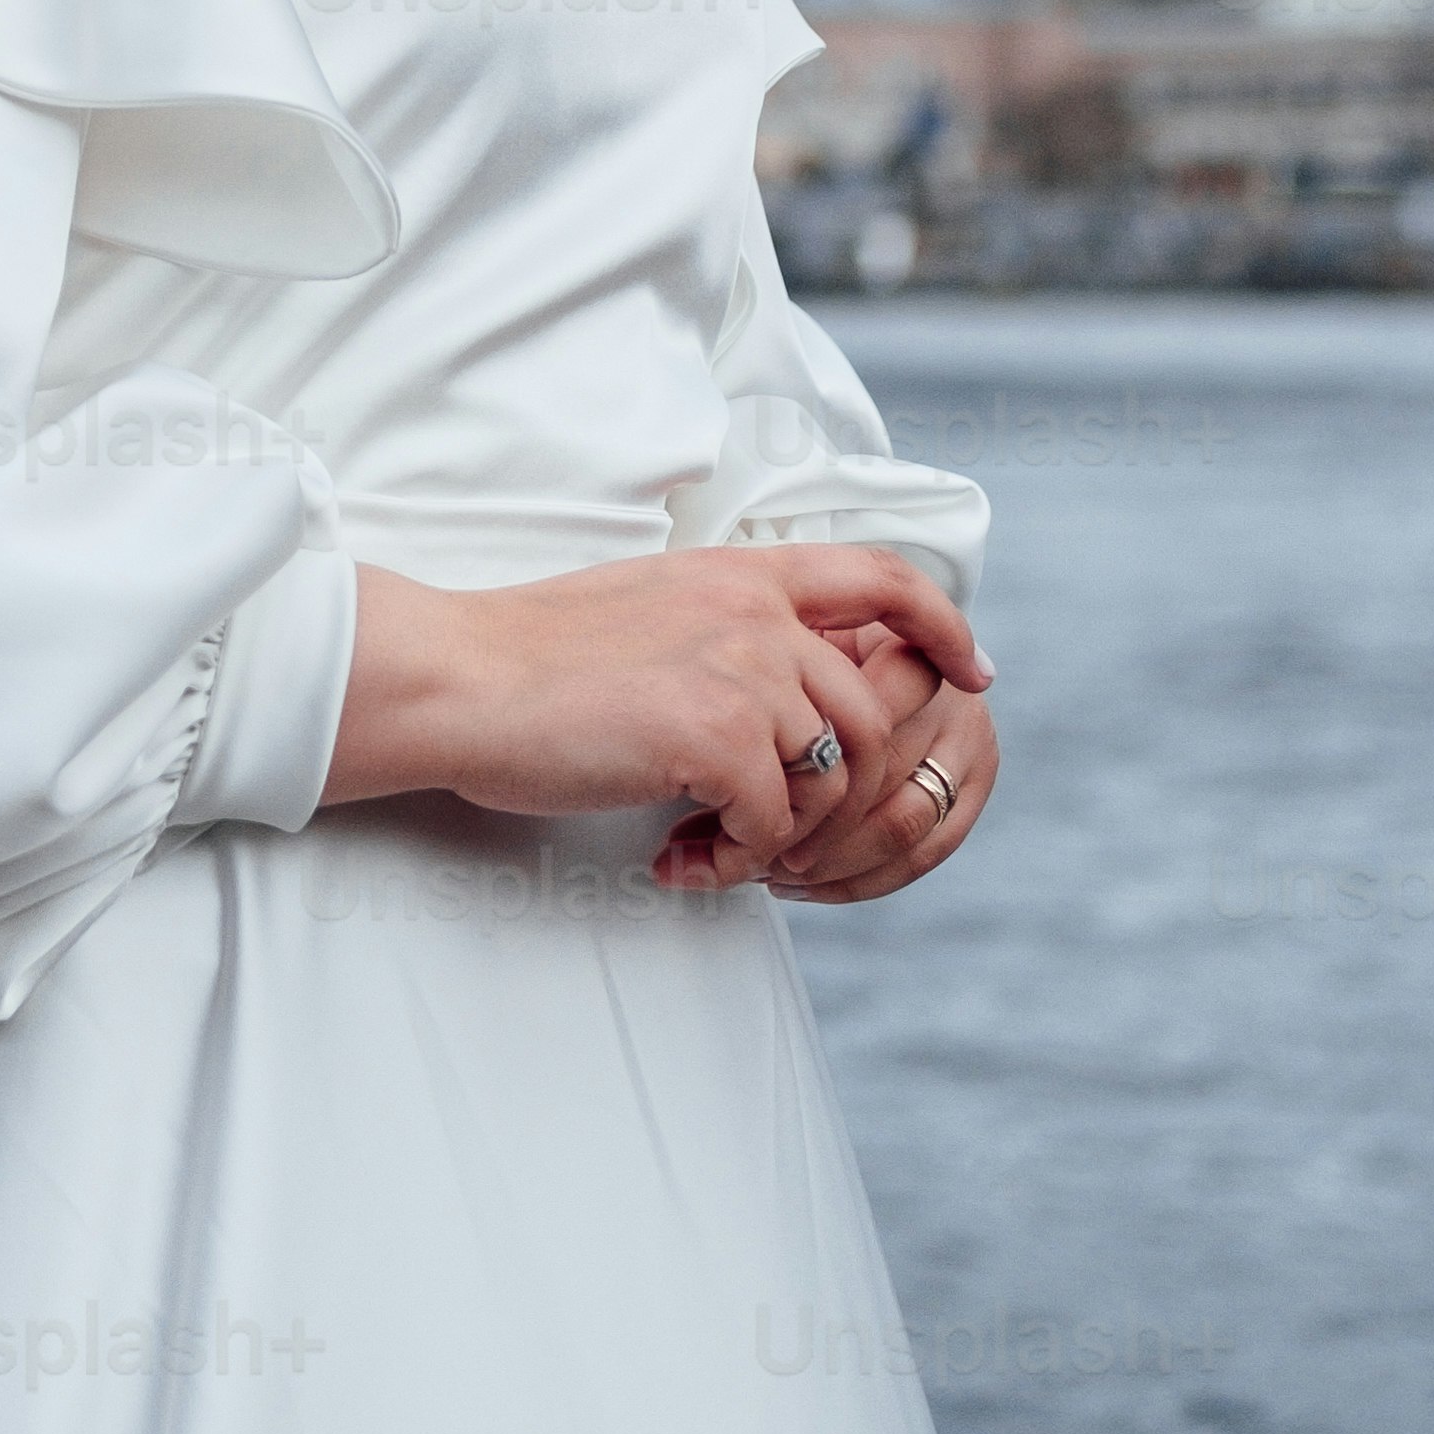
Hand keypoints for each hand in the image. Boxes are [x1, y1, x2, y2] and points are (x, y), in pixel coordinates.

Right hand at [323, 543, 990, 893]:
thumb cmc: (532, 656)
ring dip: (785, 834)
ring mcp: (741, 671)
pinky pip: (774, 826)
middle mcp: (757, 613)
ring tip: (713, 847)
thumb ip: (728, 628)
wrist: (461, 678)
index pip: (885, 577)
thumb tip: (785, 687)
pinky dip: (738, 859)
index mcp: (744, 573)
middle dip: (844, 791)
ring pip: (833, 779)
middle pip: (873, 715)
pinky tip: (678, 859)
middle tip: (770, 833)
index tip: (972, 672)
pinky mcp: (715, 737)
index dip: (944, 627)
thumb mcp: (654, 606)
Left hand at [761, 623, 998, 903]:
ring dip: (827, 859)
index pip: (858, 711)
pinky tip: (801, 883)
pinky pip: (921, 854)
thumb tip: (711, 765)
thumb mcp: (779, 647)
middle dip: (804, 818)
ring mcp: (970, 739)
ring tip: (767, 866)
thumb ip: (764, 686)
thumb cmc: (800, 653)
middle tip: (741, 839)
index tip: (741, 786)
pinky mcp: (973, 788)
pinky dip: (854, 880)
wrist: (866, 655)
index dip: (800, 761)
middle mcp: (945, 686)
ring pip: (901, 823)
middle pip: (879, 774)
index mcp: (899, 637)